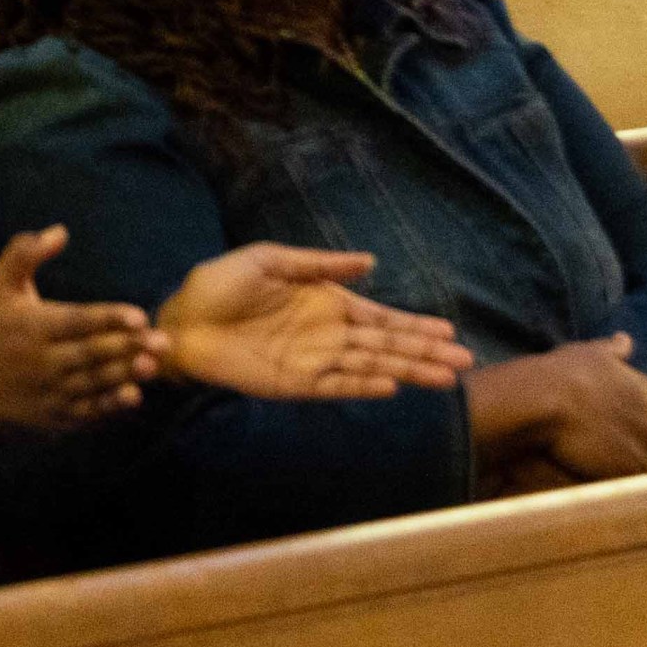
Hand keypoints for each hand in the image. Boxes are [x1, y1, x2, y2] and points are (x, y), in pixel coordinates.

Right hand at [0, 227, 162, 431]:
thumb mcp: (0, 285)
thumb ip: (24, 253)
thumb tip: (59, 231)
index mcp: (32, 326)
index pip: (76, 321)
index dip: (108, 318)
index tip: (139, 316)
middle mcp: (42, 360)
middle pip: (91, 353)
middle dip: (128, 347)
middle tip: (163, 341)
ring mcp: (51, 391)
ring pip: (94, 382)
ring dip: (126, 374)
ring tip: (154, 364)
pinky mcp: (58, 415)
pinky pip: (89, 410)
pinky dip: (111, 404)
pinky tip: (134, 394)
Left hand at [157, 248, 471, 401]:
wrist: (181, 321)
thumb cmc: (218, 286)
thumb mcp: (267, 260)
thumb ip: (318, 264)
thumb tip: (370, 261)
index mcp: (325, 303)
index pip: (380, 317)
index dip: (415, 324)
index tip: (450, 331)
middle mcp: (328, 335)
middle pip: (386, 345)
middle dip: (425, 352)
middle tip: (466, 361)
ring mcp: (315, 360)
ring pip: (372, 367)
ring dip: (407, 371)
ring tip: (444, 378)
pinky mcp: (295, 383)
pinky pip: (336, 386)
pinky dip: (362, 386)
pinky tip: (390, 385)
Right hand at [465, 333, 646, 485]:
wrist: (542, 401)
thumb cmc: (561, 374)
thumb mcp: (588, 354)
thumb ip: (611, 350)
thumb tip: (625, 338)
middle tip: (632, 464)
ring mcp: (643, 448)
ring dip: (634, 473)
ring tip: (610, 475)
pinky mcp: (627, 470)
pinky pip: (634, 486)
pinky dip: (623, 487)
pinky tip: (603, 482)